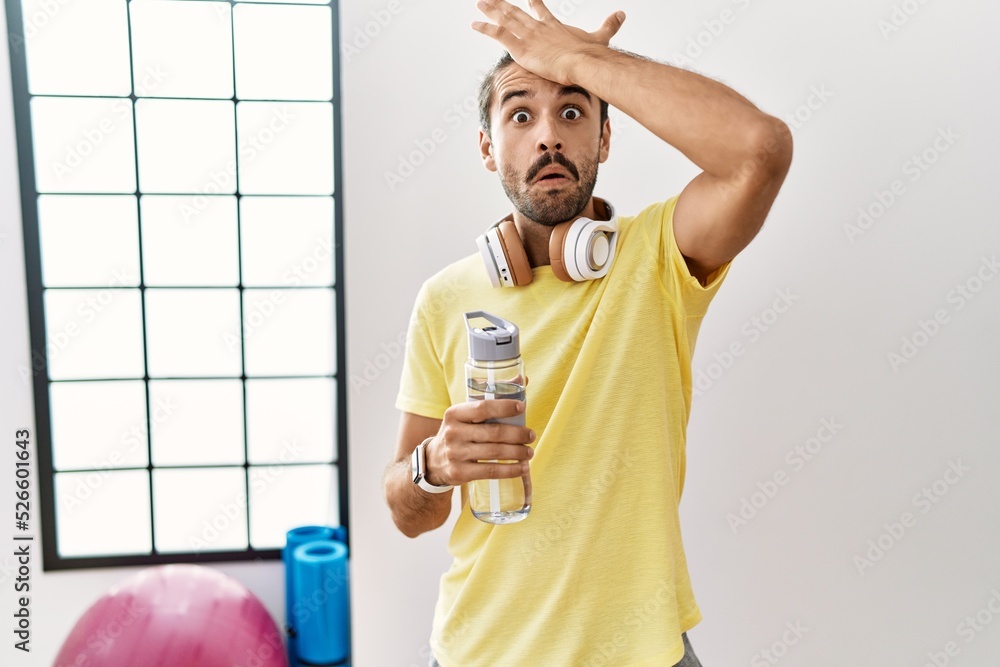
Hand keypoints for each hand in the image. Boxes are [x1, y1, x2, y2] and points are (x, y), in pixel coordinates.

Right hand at [424, 399, 534, 486]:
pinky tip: (522, 468)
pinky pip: (490, 471)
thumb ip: (491, 399)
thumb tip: (521, 379)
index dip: (505, 407)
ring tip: (529, 452)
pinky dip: (510, 470)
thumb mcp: (465, 415)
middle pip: (493, 432)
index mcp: (454, 414)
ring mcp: (455, 454)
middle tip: (531, 435)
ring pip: (494, 452)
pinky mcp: (459, 473)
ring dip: (517, 453)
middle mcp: (453, 433)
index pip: (483, 408)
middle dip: (517, 434)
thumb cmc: (458, 432)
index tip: (522, 407)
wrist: (434, 461)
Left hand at [471, 0, 625, 84]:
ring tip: (479, 4)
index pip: (541, 11)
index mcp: (554, 26)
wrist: (581, 62)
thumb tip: (623, 14)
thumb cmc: (590, 55)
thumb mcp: (601, 38)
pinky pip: (498, 35)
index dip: (533, 3)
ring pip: (505, 19)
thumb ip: (610, 25)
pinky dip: (485, 28)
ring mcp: (528, 36)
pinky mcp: (521, 48)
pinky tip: (474, 24)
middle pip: (517, 12)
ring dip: (491, 11)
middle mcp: (539, 28)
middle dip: (503, 5)